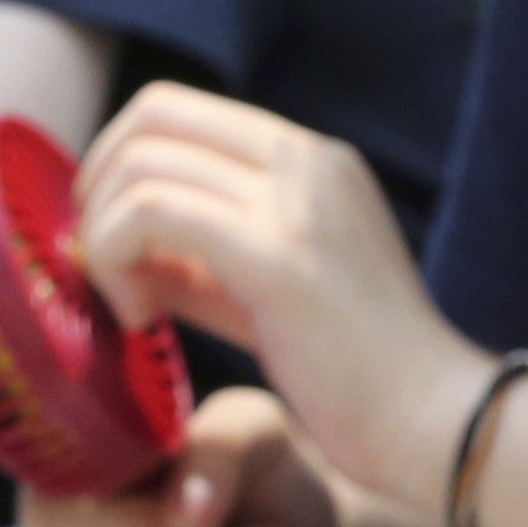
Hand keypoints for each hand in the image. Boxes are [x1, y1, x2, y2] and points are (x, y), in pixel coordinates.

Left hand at [74, 84, 491, 504]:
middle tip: (101, 266)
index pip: (179, 109)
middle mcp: (310, 160)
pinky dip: (115, 262)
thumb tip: (108, 243)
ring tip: (130, 306)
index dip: (116, 163)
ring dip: (103, 236)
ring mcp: (298, 200)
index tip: (109, 240)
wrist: (429, 417)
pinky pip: (150, 215)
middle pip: (154, 115)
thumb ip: (200, 255)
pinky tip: (141, 319)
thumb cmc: (353, 371)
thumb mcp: (265, 290)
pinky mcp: (277, 252)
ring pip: (143, 166)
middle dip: (98, 188)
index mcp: (316, 160)